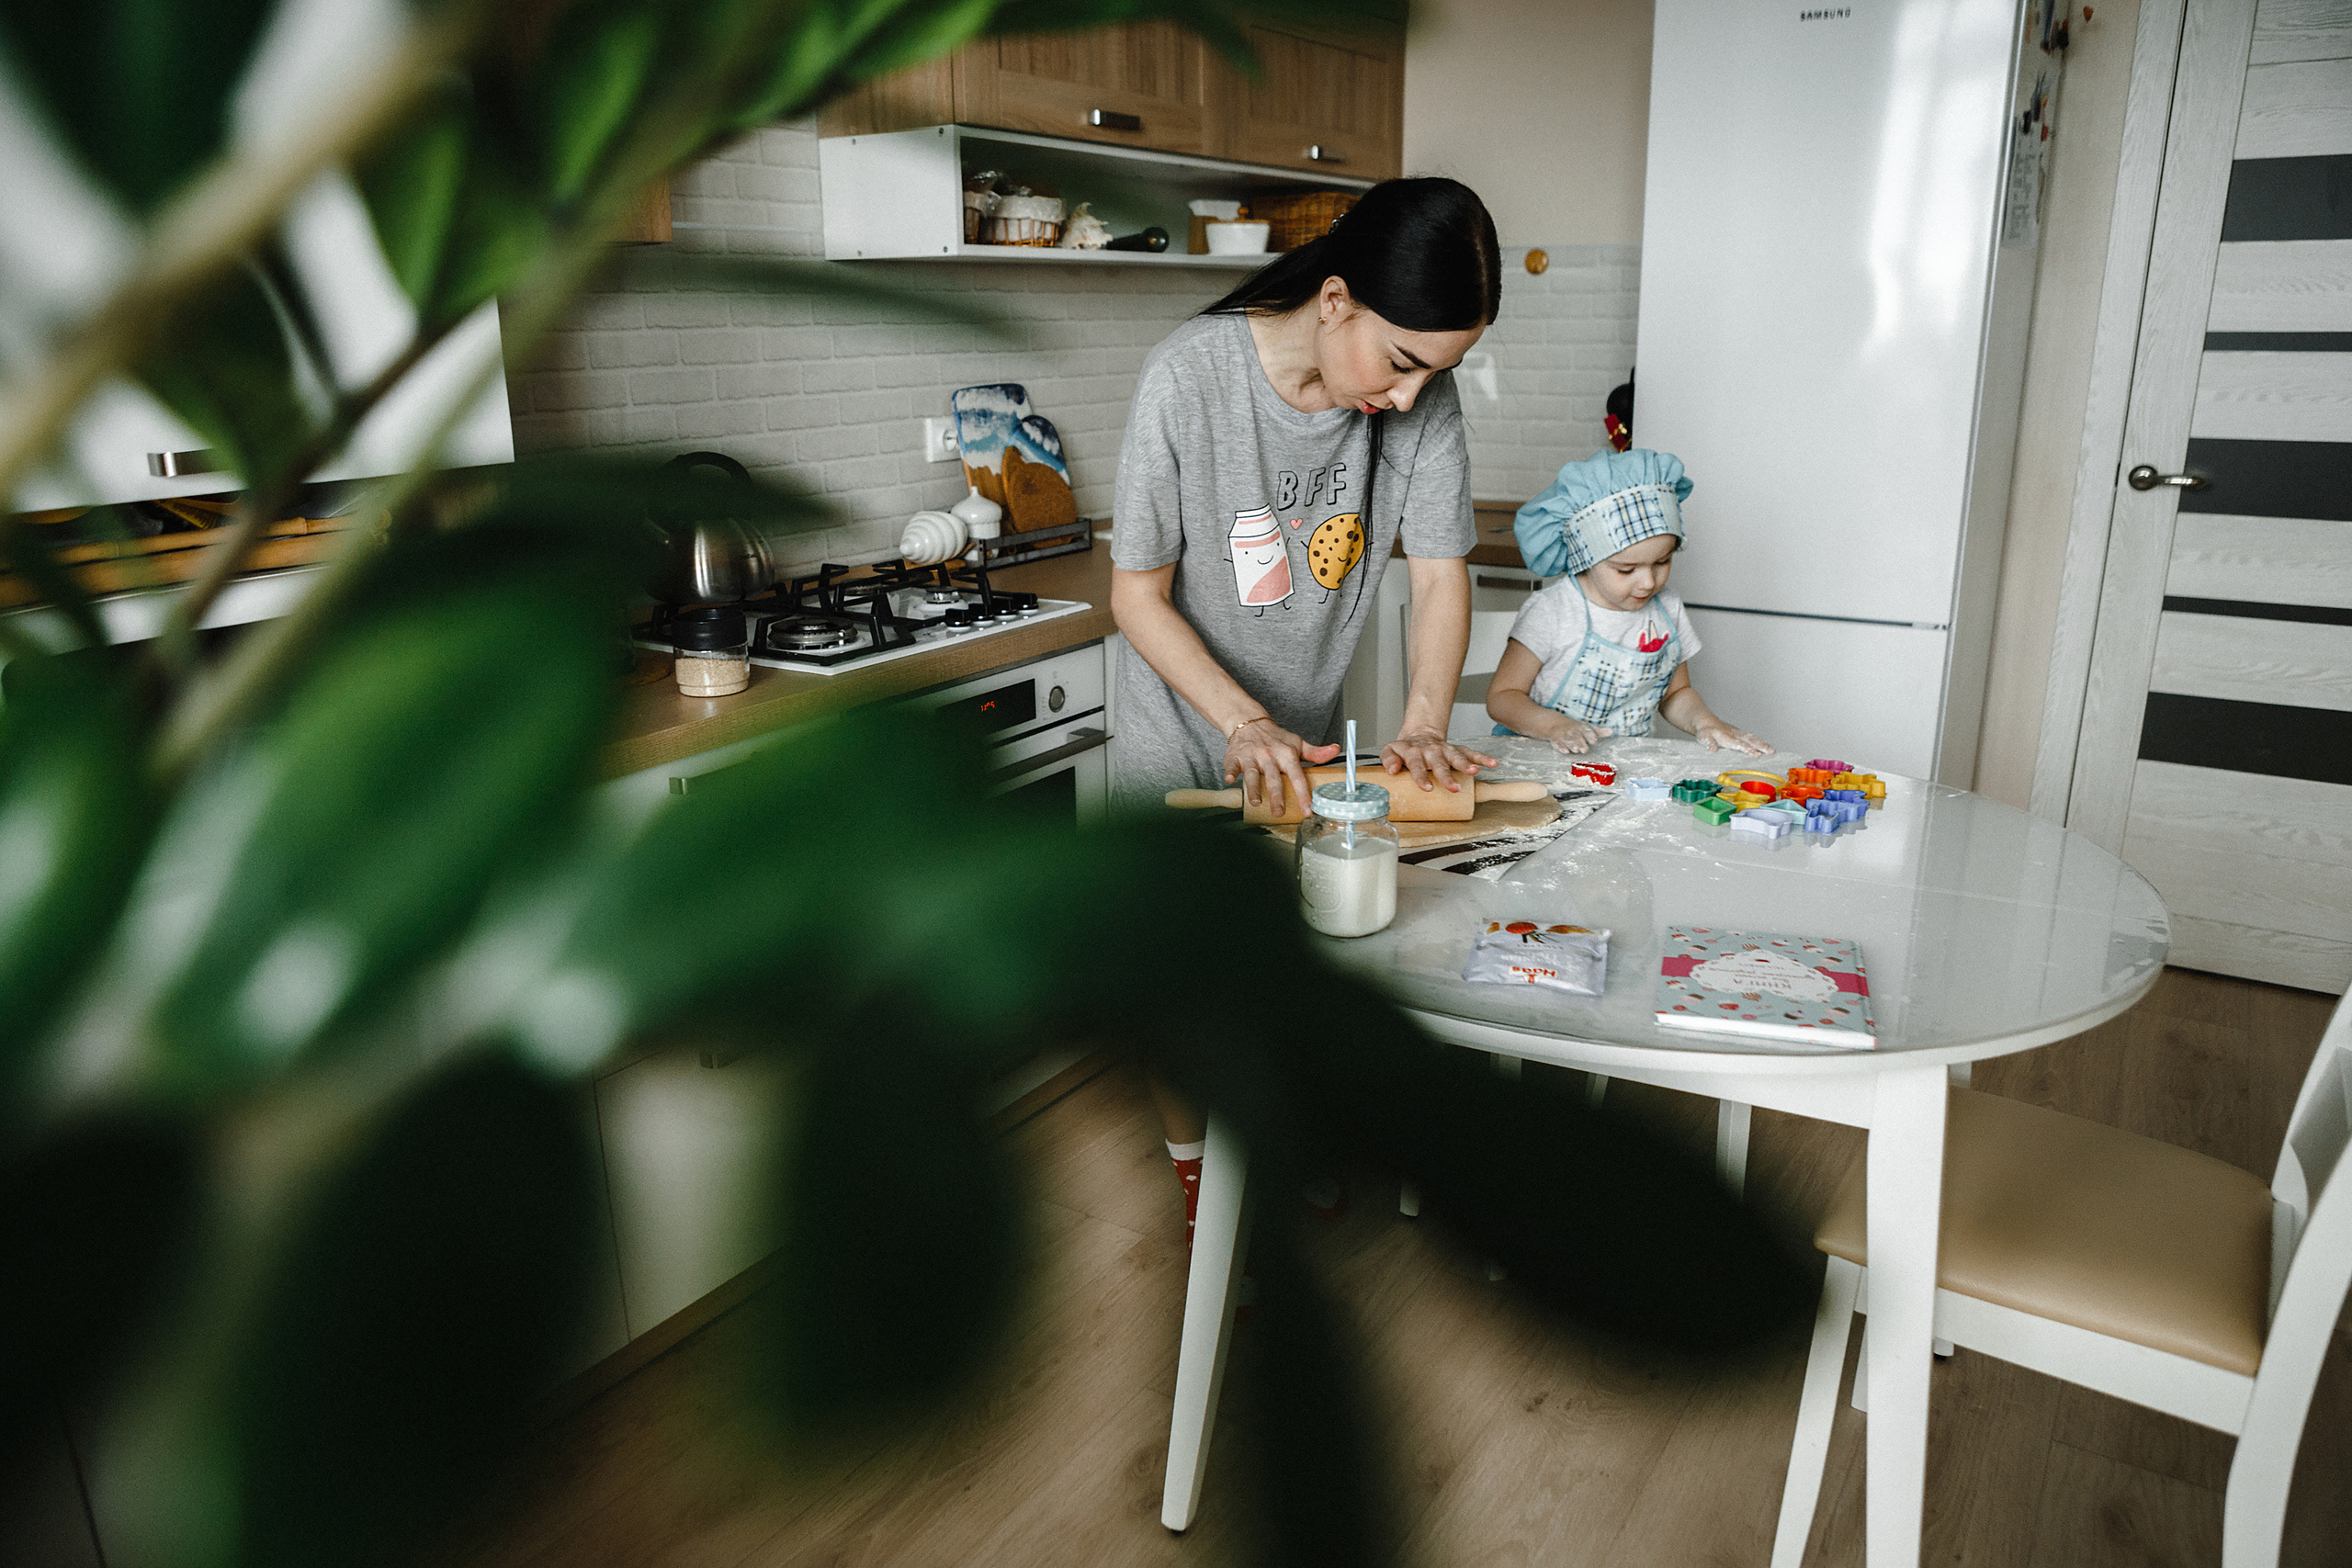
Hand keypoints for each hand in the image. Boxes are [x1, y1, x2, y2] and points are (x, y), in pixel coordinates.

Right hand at [1223, 717, 1340, 814]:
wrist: (1249, 723)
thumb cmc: (1275, 738)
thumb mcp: (1297, 743)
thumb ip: (1316, 752)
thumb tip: (1336, 750)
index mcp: (1286, 754)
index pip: (1297, 776)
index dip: (1303, 792)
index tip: (1308, 808)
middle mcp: (1269, 756)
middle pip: (1273, 778)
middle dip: (1277, 796)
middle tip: (1279, 813)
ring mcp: (1251, 756)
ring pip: (1252, 774)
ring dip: (1253, 789)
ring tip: (1256, 803)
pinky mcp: (1235, 757)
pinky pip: (1231, 766)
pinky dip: (1229, 772)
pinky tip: (1230, 779)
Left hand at [1381, 727, 1495, 794]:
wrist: (1420, 735)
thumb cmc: (1406, 749)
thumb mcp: (1390, 750)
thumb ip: (1388, 759)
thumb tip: (1393, 770)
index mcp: (1414, 753)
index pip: (1417, 765)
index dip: (1421, 776)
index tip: (1427, 788)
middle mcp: (1432, 751)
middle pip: (1440, 764)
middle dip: (1447, 776)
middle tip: (1454, 788)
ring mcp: (1446, 750)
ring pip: (1458, 756)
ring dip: (1467, 764)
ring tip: (1475, 771)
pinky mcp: (1457, 750)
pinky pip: (1471, 753)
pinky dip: (1482, 758)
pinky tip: (1492, 764)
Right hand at [1544, 716, 1609, 754]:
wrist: (1556, 724)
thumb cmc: (1576, 728)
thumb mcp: (1587, 727)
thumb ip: (1599, 731)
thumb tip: (1612, 730)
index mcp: (1580, 727)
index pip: (1585, 730)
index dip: (1590, 735)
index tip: (1594, 741)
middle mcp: (1572, 731)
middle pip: (1577, 736)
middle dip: (1581, 743)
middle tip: (1585, 750)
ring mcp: (1563, 735)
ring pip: (1568, 740)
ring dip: (1572, 745)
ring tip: (1576, 750)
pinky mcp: (1556, 740)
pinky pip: (1558, 743)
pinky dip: (1561, 747)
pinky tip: (1565, 751)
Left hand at [1696, 721, 1772, 756]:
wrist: (1706, 720)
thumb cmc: (1705, 731)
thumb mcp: (1704, 738)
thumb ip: (1709, 743)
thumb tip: (1712, 750)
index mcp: (1725, 737)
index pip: (1738, 744)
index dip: (1747, 749)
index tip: (1756, 754)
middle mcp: (1734, 734)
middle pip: (1749, 740)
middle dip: (1761, 746)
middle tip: (1771, 752)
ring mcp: (1738, 733)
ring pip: (1753, 738)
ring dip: (1763, 744)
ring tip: (1773, 751)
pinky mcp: (1740, 733)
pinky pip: (1752, 737)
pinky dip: (1761, 742)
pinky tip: (1767, 747)